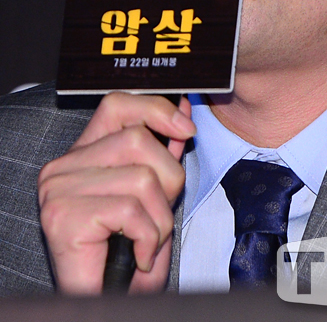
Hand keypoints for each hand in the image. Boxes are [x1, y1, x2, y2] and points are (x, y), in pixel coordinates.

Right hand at [38, 92, 195, 293]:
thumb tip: (183, 115)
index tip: (186, 130)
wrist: (95, 304)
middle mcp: (62, 167)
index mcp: (80, 155)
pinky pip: (131, 211)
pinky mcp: (64, 217)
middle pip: (139, 141)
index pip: (118, 105)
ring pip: (141, 177)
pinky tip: (138, 257)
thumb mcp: (149, 196)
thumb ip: (162, 155)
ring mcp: (58, 190)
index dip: (156, 109)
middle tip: (160, 218)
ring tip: (148, 243)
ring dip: (160, 219)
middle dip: (168, 180)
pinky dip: (147, 239)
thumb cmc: (120, 254)